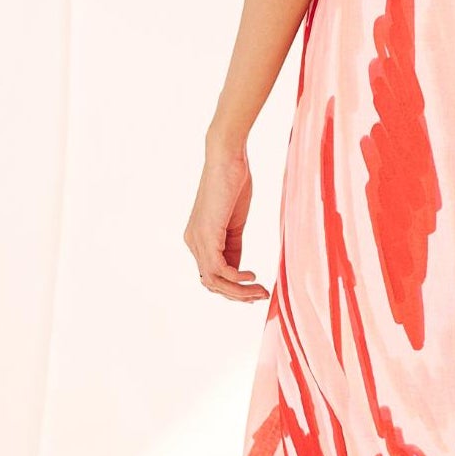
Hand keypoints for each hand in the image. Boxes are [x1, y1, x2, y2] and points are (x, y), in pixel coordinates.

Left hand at [183, 145, 269, 304]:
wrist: (227, 158)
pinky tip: (253, 276)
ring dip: (240, 291)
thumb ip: (233, 246)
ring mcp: (197, 240)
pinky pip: (220, 269)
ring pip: (214, 281)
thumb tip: (240, 272)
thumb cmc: (233, 182)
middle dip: (237, 294)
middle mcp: (193, 242)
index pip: (211, 275)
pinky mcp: (207, 235)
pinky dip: (237, 278)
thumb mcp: (234, 222)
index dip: (233, 288)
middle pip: (211, 283)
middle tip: (261, 297)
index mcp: (198, 239)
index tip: (256, 291)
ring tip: (261, 292)